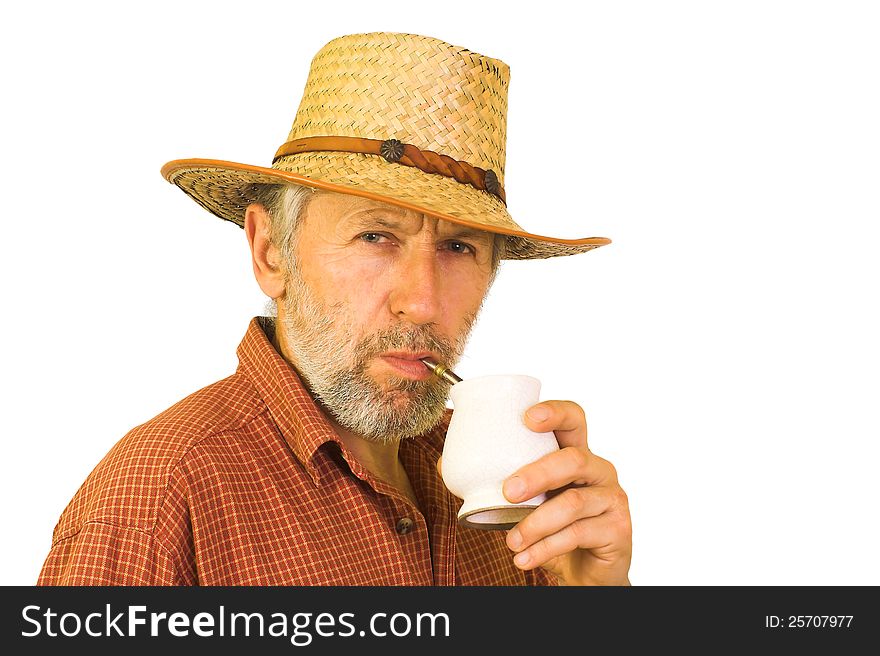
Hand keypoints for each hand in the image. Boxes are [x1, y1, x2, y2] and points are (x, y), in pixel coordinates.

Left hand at [502, 400, 631, 585]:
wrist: (586, 573)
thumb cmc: (554, 528)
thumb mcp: (526, 503)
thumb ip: (496, 483)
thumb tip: (447, 464)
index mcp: (576, 455)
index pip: (574, 419)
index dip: (555, 412)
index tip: (527, 418)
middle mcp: (599, 471)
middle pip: (572, 459)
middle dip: (537, 473)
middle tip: (508, 491)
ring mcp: (611, 499)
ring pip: (574, 502)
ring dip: (536, 522)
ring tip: (512, 540)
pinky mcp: (618, 529)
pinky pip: (578, 534)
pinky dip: (546, 548)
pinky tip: (524, 558)